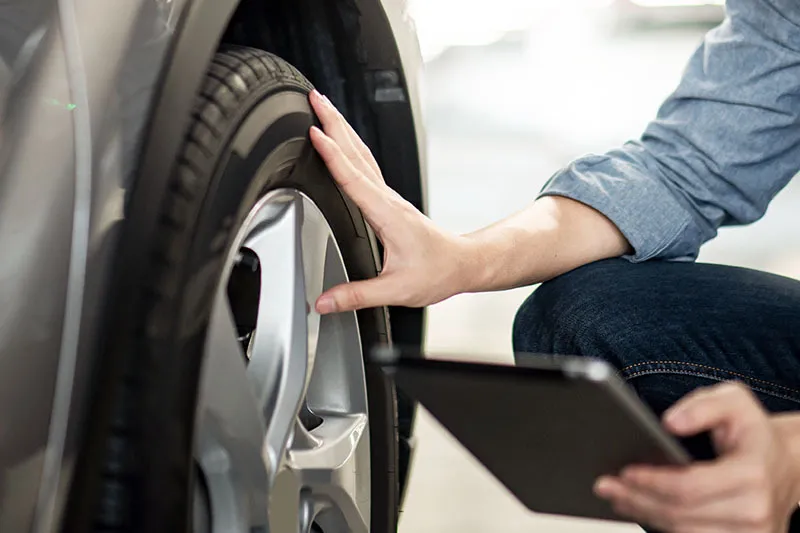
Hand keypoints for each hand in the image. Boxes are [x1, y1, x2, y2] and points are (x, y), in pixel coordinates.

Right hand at [308, 90, 473, 313]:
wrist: (462, 264)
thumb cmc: (436, 272)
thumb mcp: (395, 290)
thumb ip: (356, 295)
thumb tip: (322, 302)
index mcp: (387, 215)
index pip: (354, 178)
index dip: (332, 155)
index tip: (314, 132)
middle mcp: (387, 200)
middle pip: (357, 153)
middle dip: (335, 122)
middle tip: (314, 97)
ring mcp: (388, 197)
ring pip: (362, 154)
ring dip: (342, 128)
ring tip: (323, 108)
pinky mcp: (387, 200)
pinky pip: (365, 166)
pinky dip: (349, 147)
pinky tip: (341, 142)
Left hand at [594, 382, 799, 531]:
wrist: (787, 463)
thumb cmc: (753, 431)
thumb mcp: (734, 400)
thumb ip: (702, 405)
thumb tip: (669, 423)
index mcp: (752, 475)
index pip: (690, 487)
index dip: (652, 481)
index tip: (624, 471)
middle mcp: (755, 512)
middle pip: (680, 514)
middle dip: (637, 498)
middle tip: (605, 484)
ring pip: (684, 532)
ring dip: (644, 515)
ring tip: (617, 496)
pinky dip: (663, 525)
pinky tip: (641, 508)